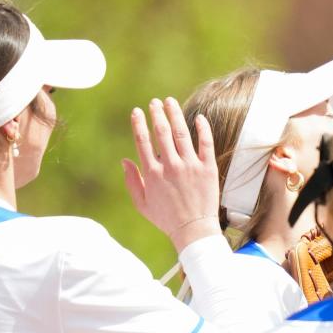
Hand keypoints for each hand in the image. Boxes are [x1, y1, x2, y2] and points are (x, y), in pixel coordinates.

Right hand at [123, 97, 221, 251]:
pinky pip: (205, 143)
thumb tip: (124, 160)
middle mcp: (170, 166)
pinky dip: (202, 128)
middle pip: (161, 131)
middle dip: (156, 113)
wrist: (194, 230)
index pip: (142, 141)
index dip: (138, 123)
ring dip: (174, 114)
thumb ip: (132, 181)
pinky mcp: (207, 169)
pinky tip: (199, 117)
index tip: (137, 111)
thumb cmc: (166, 219)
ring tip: (170, 102)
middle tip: (154, 102)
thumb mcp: (142, 204)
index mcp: (152, 173)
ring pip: (181, 133)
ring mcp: (190, 166)